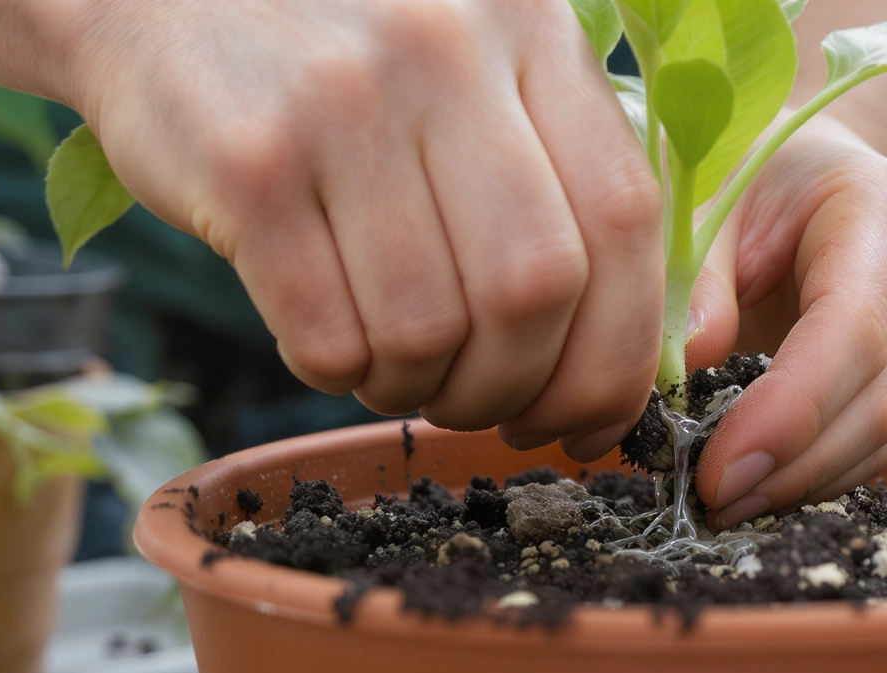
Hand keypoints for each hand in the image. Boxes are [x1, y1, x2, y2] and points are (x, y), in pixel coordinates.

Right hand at [63, 0, 662, 458]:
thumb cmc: (348, 64)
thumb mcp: (477, 72)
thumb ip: (563, 180)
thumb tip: (639, 359)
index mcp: (532, 32)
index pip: (627, 220)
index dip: (619, 352)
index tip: (590, 420)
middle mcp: (448, 53)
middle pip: (535, 288)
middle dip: (517, 388)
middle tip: (481, 404)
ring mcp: (343, 101)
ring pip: (427, 330)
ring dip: (418, 388)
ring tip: (396, 365)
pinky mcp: (247, 160)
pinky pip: (328, 336)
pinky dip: (342, 375)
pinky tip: (333, 340)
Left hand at [685, 114, 886, 528]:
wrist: (807, 171)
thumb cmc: (748, 172)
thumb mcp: (708, 192)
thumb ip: (696, 270)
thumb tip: (691, 361)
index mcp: (886, 213)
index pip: (854, 332)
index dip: (791, 413)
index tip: (718, 468)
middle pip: (877, 400)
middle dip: (791, 466)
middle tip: (708, 504)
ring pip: (880, 436)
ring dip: (800, 485)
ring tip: (721, 508)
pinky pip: (869, 445)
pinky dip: (811, 478)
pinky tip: (753, 491)